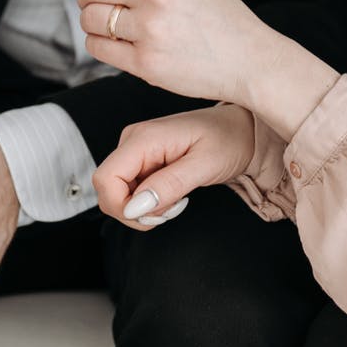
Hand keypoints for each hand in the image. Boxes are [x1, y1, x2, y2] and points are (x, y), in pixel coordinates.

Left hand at [73, 0, 288, 104]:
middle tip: (92, 3)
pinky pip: (98, 47)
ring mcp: (149, 29)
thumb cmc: (220, 16)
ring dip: (90, 21)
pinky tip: (113, 43)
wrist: (250, 58)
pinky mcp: (145, 63)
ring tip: (106, 25)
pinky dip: (98, 43)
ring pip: (90, 18)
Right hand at [94, 105, 257, 231]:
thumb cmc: (228, 139)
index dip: (122, 207)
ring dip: (145, 209)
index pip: (105, 179)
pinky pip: (132, 191)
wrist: (241, 131)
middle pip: (108, 190)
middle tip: (171, 210)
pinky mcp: (142, 161)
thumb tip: (134, 207)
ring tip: (177, 201)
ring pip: (119, 194)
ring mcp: (136, 151)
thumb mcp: (204, 166)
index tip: (154, 215)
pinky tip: (172, 195)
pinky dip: (150, 203)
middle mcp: (133, 141)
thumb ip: (168, 185)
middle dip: (135, 212)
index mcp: (143, 138)